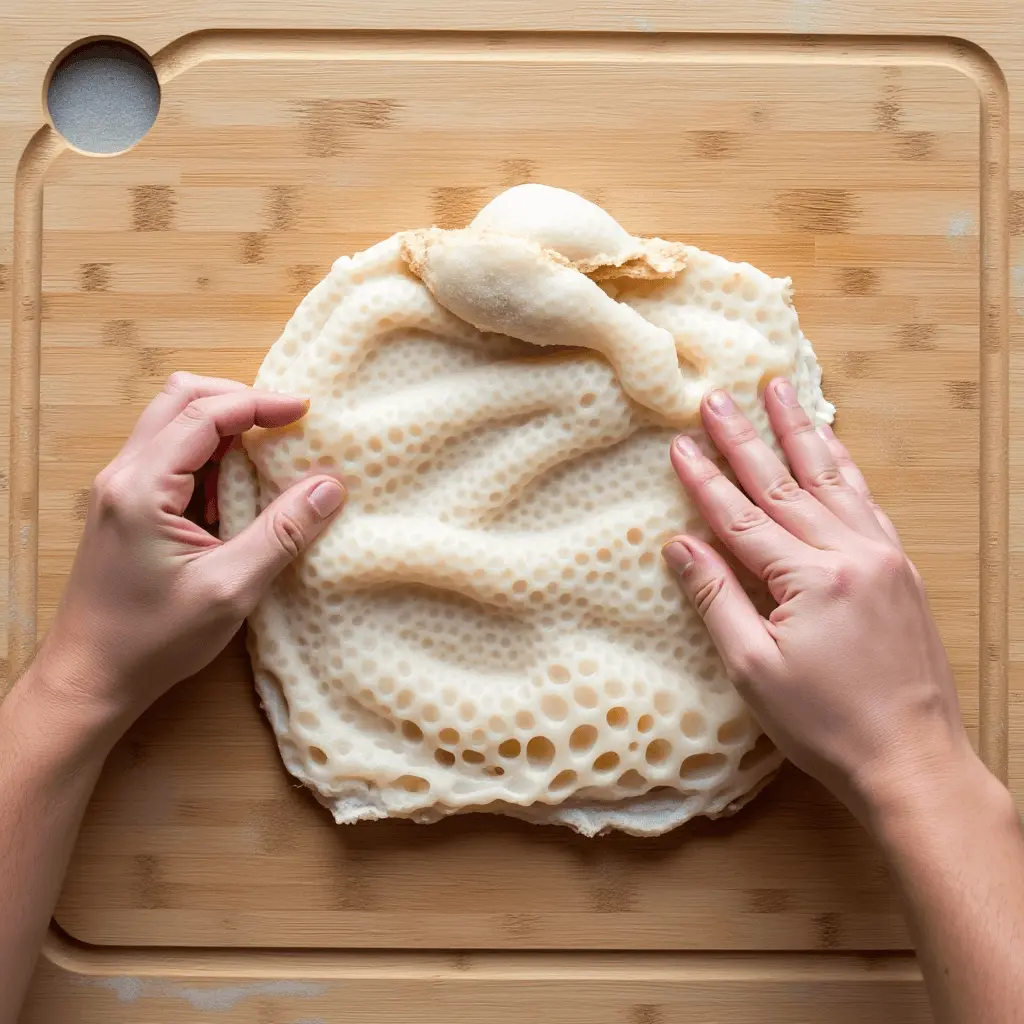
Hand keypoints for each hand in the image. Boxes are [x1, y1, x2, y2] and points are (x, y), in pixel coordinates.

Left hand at [35, 372, 345, 739]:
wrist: (90, 677)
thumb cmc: (153, 640)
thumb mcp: (230, 589)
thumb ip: (282, 533)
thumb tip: (329, 487)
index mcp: (142, 488)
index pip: (204, 415)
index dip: (258, 404)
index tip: (304, 410)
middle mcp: (122, 476)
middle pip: (179, 399)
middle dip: (237, 400)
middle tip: (285, 421)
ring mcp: (117, 489)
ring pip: (171, 423)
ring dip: (222, 427)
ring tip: (267, 456)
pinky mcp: (123, 506)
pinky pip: (167, 455)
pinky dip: (207, 455)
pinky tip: (235, 492)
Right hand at [662, 378, 973, 819]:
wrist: (913, 757)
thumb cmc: (826, 723)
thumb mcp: (753, 669)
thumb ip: (715, 598)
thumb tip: (680, 545)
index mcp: (810, 579)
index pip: (741, 517)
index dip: (704, 481)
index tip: (678, 445)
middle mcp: (850, 554)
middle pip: (783, 484)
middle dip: (744, 438)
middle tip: (718, 398)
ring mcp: (882, 555)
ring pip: (831, 479)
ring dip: (799, 433)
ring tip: (778, 391)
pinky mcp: (900, 567)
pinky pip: (866, 500)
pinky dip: (844, 467)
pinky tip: (831, 446)